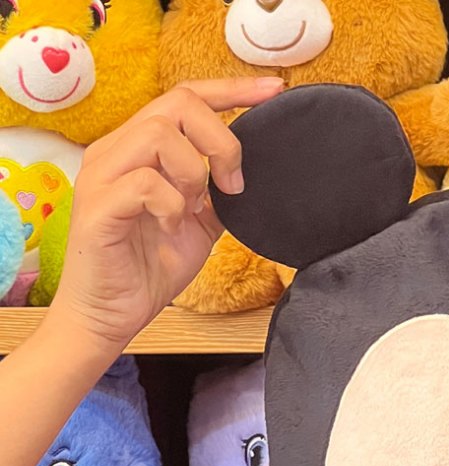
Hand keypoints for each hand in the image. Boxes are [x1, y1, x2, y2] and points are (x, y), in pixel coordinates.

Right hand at [47, 77, 283, 353]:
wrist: (114, 315)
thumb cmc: (150, 269)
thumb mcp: (199, 226)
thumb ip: (217, 195)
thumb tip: (245, 175)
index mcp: (141, 149)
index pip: (186, 97)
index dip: (232, 90)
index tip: (273, 93)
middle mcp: (118, 151)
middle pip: (178, 103)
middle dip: (222, 139)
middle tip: (233, 184)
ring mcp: (104, 175)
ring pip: (158, 134)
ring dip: (193, 173)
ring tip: (192, 210)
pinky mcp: (99, 207)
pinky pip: (145, 184)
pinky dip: (172, 205)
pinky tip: (173, 228)